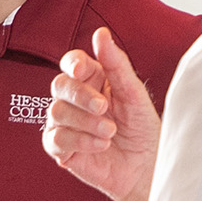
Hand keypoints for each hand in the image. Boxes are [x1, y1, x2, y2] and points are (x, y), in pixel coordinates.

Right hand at [44, 27, 159, 200]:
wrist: (146, 167)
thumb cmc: (141, 129)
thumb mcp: (133, 93)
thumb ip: (116, 63)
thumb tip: (101, 33)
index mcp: (92, 80)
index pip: (72, 63)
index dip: (73, 64)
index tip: (83, 70)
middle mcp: (74, 99)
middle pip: (60, 85)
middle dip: (82, 96)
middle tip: (104, 108)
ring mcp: (64, 123)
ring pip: (56, 111)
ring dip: (87, 122)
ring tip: (110, 132)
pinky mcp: (61, 148)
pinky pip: (55, 139)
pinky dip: (80, 141)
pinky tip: (101, 145)